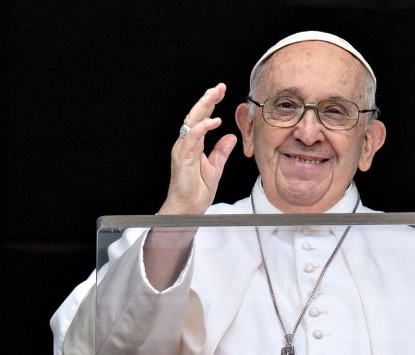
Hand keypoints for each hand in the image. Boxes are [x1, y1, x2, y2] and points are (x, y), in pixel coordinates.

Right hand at [159, 83, 237, 214]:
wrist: (188, 208)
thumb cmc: (196, 190)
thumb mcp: (216, 167)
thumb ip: (221, 151)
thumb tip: (231, 137)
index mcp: (193, 144)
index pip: (202, 119)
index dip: (210, 104)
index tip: (220, 91)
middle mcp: (186, 143)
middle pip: (196, 115)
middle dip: (207, 99)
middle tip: (219, 87)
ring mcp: (183, 149)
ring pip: (192, 122)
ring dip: (203, 107)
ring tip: (214, 95)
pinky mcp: (183, 158)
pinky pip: (192, 139)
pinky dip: (202, 128)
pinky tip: (214, 121)